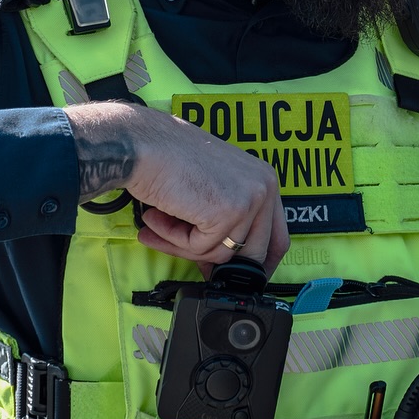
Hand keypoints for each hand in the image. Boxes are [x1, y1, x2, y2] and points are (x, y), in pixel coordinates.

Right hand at [66, 102, 289, 272]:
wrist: (139, 144)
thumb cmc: (166, 159)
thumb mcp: (212, 187)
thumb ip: (226, 220)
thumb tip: (222, 263)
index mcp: (264, 180)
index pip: (278, 238)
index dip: (257, 263)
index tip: (235, 274)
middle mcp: (265, 188)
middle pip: (253, 252)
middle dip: (216, 259)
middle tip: (183, 252)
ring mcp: (250, 199)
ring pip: (222, 253)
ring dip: (184, 245)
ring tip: (159, 220)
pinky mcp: (228, 211)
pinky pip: (200, 248)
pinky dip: (173, 239)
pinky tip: (157, 216)